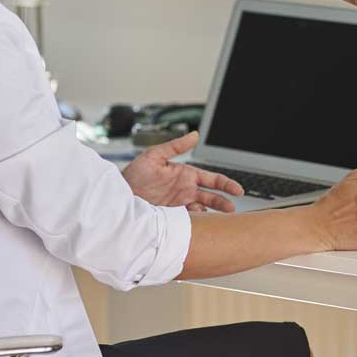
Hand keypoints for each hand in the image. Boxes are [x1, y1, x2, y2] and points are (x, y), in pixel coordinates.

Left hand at [122, 131, 243, 211]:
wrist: (119, 195)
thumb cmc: (134, 174)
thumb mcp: (154, 156)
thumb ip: (175, 147)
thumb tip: (194, 134)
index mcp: (186, 175)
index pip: (212, 179)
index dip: (226, 184)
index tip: (238, 191)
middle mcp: (185, 190)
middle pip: (211, 196)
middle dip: (223, 202)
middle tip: (232, 209)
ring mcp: (179, 204)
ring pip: (202, 209)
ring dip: (211, 213)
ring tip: (218, 219)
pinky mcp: (171, 216)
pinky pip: (188, 220)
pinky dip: (196, 221)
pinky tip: (199, 222)